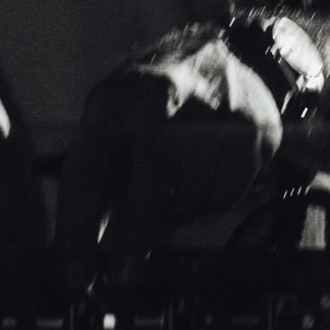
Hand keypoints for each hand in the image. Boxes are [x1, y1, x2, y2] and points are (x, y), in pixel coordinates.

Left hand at [57, 30, 282, 280]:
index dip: (78, 228)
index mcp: (117, 97)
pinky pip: (223, 199)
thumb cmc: (158, 95)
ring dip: (171, 217)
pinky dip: (205, 204)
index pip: (89, 169)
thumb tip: (76, 247)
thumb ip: (98, 173)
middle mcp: (166, 99)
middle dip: (133, 234)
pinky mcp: (253, 138)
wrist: (233, 56)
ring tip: (167, 194)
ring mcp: (215, 117)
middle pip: (149, 185)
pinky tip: (200, 177)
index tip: (76, 273)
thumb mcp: (113, 116)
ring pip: (188, 199)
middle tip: (122, 272)